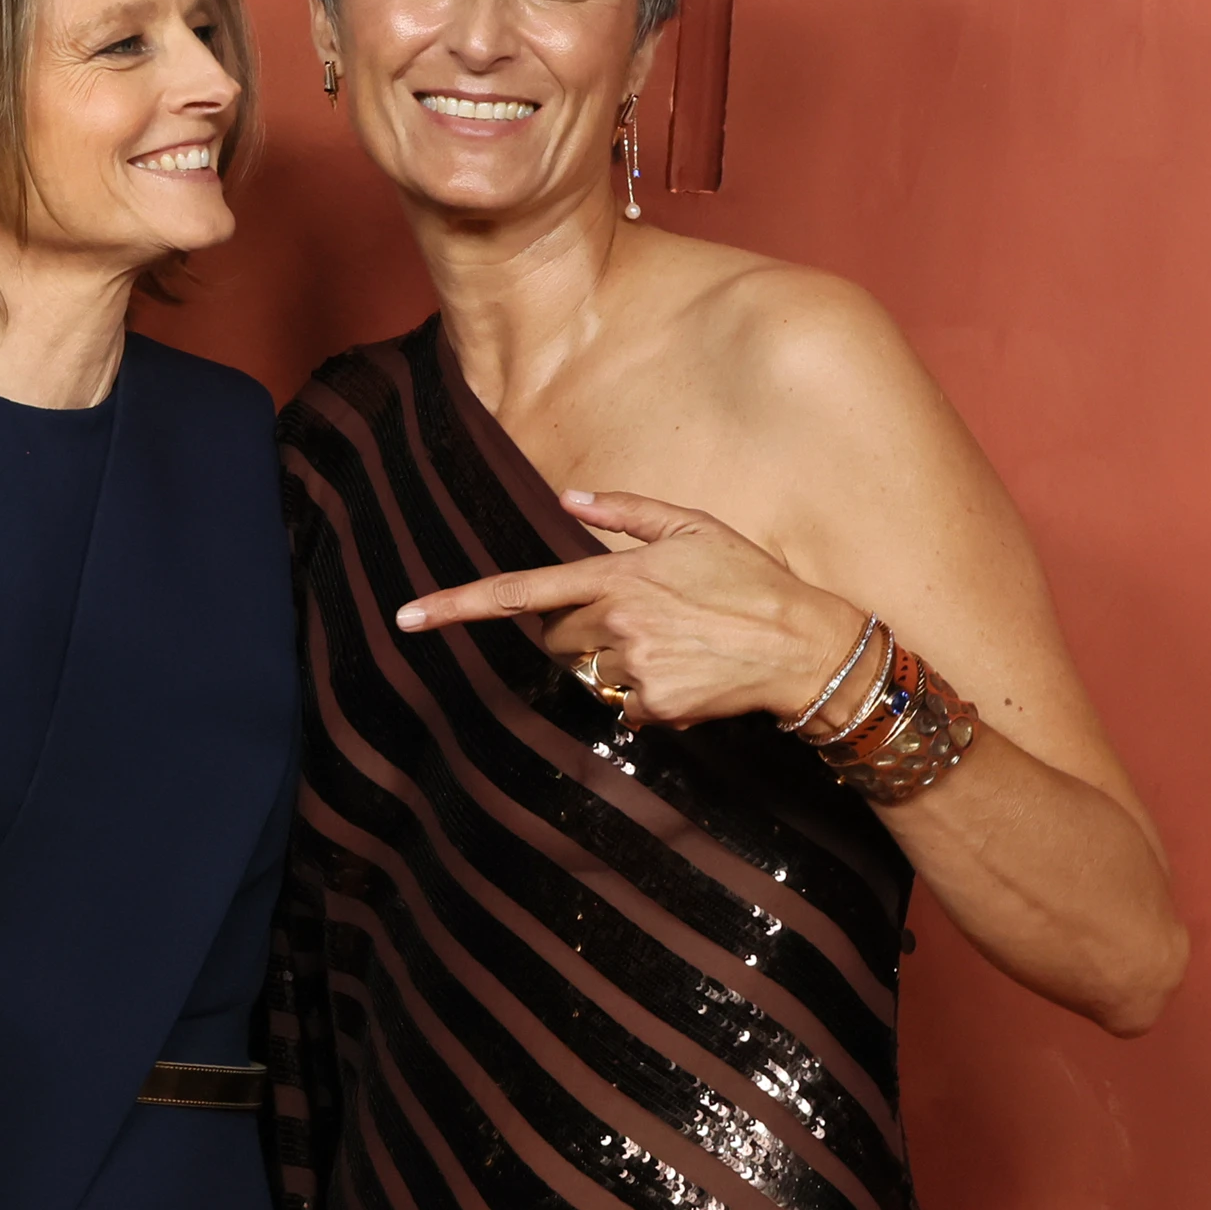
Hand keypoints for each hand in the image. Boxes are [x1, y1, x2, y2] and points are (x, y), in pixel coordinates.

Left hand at [393, 489, 866, 730]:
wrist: (804, 646)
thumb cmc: (750, 579)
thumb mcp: (695, 526)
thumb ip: (627, 511)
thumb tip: (568, 500)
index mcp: (617, 576)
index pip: (519, 593)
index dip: (456, 606)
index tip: (406, 617)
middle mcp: (616, 624)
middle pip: (554, 638)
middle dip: (577, 630)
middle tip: (639, 617)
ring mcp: (633, 670)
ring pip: (588, 673)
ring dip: (614, 662)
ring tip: (675, 643)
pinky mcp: (653, 709)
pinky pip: (623, 706)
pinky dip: (645, 695)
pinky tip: (687, 673)